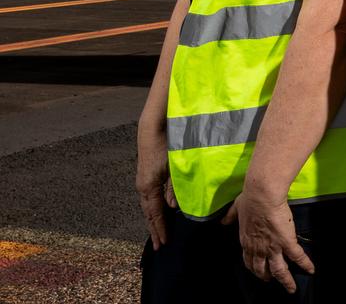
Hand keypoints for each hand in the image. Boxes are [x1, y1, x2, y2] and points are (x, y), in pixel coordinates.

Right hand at [136, 124, 175, 249]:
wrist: (153, 127)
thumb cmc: (166, 145)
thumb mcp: (174, 167)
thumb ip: (174, 187)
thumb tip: (174, 208)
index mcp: (149, 187)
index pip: (155, 214)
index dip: (160, 229)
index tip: (164, 244)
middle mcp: (143, 186)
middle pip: (149, 213)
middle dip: (155, 229)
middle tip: (159, 246)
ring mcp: (143, 180)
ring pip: (149, 206)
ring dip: (154, 220)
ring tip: (159, 233)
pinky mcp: (147, 175)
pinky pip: (150, 197)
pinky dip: (154, 209)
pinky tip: (161, 212)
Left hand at [223, 192, 314, 293]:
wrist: (262, 196)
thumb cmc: (249, 200)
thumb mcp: (236, 209)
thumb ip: (230, 217)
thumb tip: (223, 221)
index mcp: (247, 242)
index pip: (249, 261)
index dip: (254, 268)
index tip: (258, 271)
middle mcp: (259, 249)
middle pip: (262, 270)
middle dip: (266, 277)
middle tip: (271, 280)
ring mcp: (273, 247)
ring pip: (279, 271)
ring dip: (285, 281)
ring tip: (291, 288)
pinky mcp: (287, 242)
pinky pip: (298, 257)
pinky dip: (305, 264)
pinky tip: (311, 270)